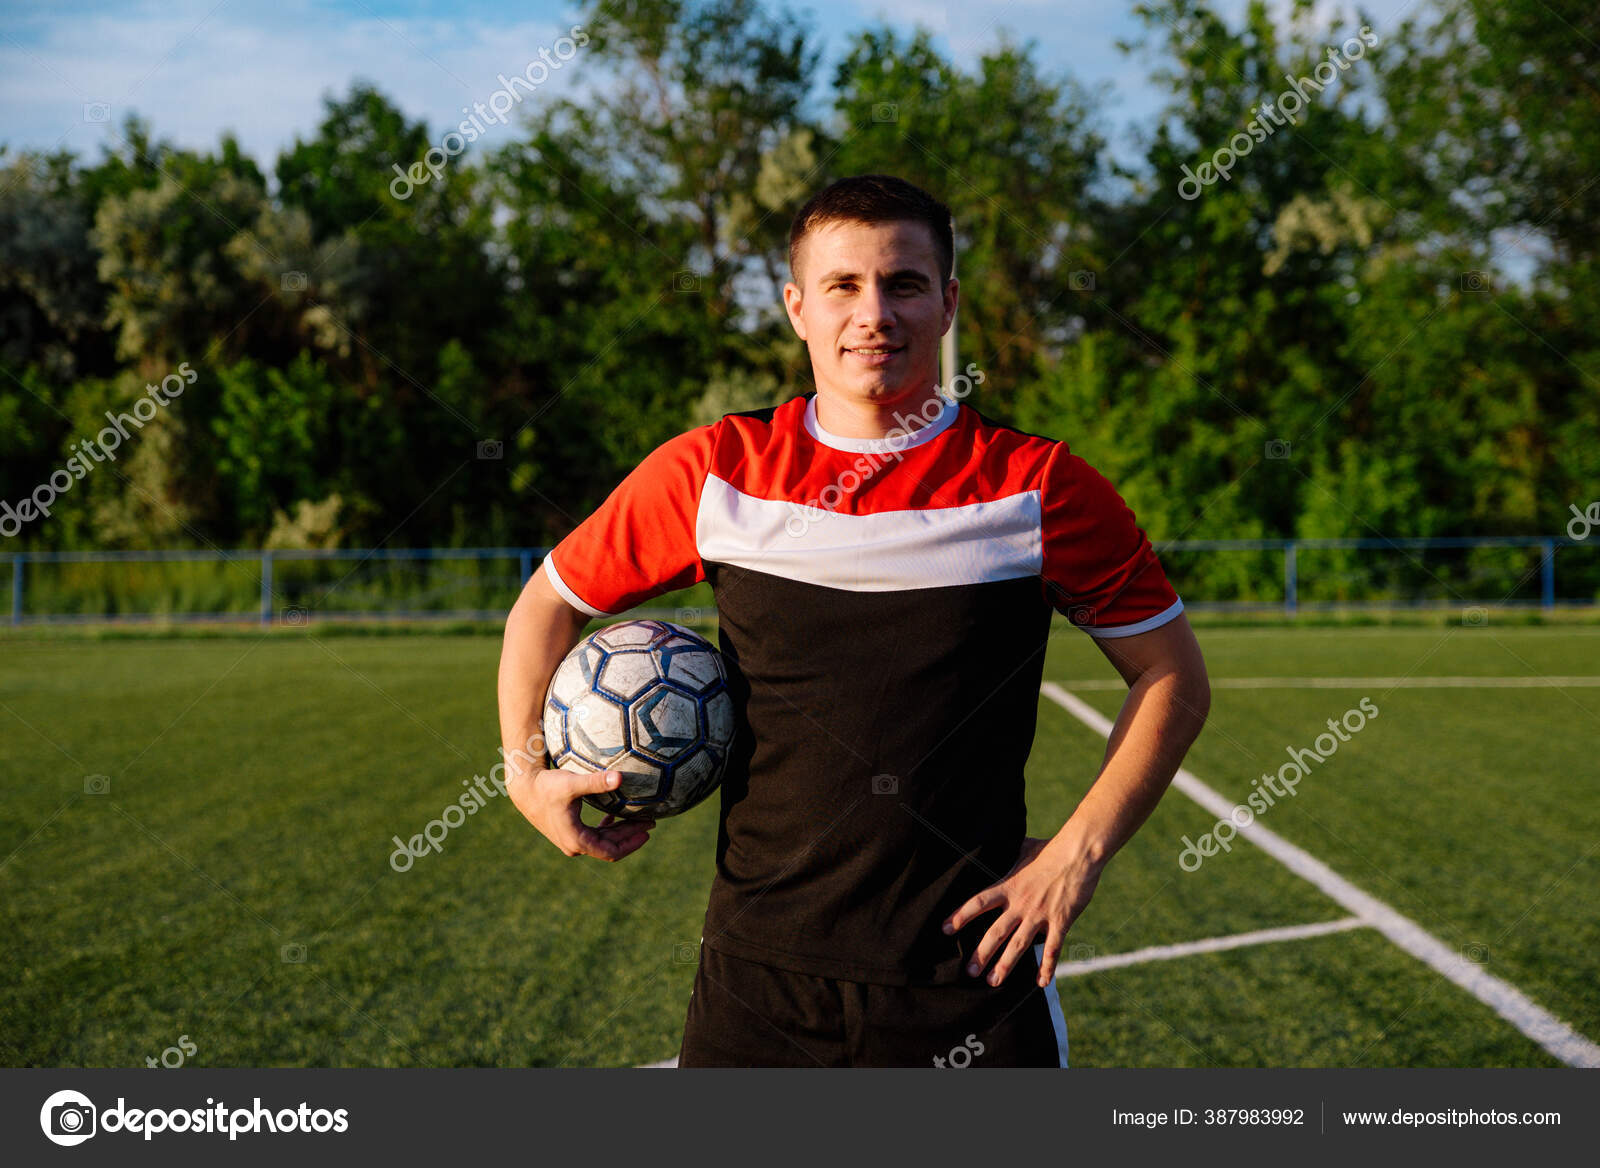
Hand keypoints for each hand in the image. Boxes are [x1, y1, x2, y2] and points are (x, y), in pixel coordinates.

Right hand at [507, 766, 654, 861]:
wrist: (525, 790)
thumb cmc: (547, 786)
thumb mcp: (572, 783)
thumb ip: (596, 782)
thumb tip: (620, 778)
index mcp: (577, 840)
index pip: (611, 851)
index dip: (632, 843)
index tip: (648, 832)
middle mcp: (574, 845)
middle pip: (610, 847)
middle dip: (631, 835)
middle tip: (651, 822)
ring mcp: (571, 841)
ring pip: (603, 841)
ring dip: (621, 832)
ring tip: (641, 819)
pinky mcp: (570, 833)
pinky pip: (594, 836)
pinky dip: (608, 828)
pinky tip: (615, 817)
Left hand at [942, 835, 1103, 987]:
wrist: (1078, 853)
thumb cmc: (1050, 848)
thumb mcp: (1023, 848)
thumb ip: (1010, 854)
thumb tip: (1000, 842)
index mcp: (1009, 886)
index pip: (978, 903)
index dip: (960, 916)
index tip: (945, 929)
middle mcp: (1021, 904)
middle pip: (996, 932)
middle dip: (981, 954)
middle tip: (969, 971)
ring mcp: (1040, 914)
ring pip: (1019, 945)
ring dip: (1005, 966)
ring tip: (993, 982)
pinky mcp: (1061, 921)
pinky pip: (1053, 949)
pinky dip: (1047, 967)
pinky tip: (1041, 983)